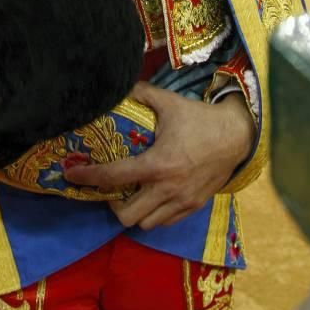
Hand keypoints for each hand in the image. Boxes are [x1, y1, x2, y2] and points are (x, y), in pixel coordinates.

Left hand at [64, 81, 255, 229]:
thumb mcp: (169, 102)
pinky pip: (165, 222)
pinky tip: (151, 197)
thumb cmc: (200, 119)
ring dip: (133, 212)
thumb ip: (142, 94)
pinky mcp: (194, 206)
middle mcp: (167, 189)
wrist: (237, 136)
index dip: (88, 177)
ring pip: (146, 224)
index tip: (71, 174)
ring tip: (130, 194)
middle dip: (111, 205)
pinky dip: (153, 215)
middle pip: (127, 216)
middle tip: (108, 188)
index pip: (114, 177)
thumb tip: (120, 84)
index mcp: (158, 165)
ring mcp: (182, 201)